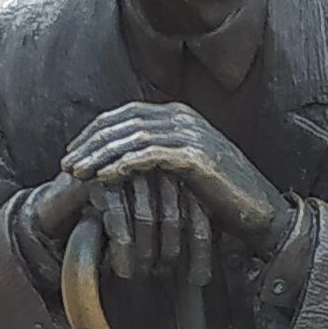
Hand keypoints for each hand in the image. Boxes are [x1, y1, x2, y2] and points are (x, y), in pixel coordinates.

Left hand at [64, 103, 288, 262]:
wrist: (262, 214)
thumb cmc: (221, 199)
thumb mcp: (184, 172)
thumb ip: (157, 158)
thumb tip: (119, 162)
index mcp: (179, 116)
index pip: (125, 114)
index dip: (94, 132)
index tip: (72, 152)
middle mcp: (184, 117)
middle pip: (123, 121)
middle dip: (90, 142)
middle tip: (65, 163)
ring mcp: (191, 134)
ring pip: (131, 137)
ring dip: (99, 155)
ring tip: (75, 173)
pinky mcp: (196, 157)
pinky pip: (149, 155)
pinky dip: (122, 165)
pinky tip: (102, 179)